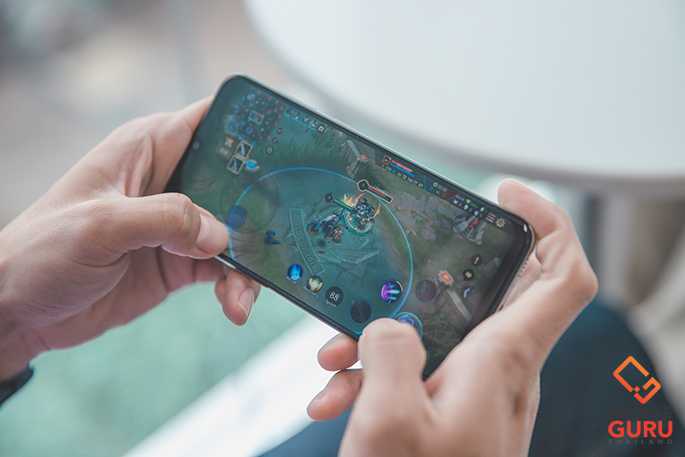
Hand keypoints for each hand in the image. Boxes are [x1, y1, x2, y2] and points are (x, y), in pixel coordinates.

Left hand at [0, 99, 259, 380]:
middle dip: (261, 210)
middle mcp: (169, 181)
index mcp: (148, 148)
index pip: (213, 121)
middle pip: (238, 183)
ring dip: (249, 262)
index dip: (253, 130)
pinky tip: (233, 305)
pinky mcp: (180, 260)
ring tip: (241, 293)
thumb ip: (166, 219)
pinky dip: (236, 286)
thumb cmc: (40, 252)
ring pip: (237, 232)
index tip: (290, 152)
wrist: (19, 310)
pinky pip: (224, 268)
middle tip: (277, 238)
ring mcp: (177, 224)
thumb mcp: (101, 226)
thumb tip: (220, 234)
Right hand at [307, 180, 597, 456]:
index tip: (506, 194)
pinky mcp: (452, 412)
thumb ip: (390, 349)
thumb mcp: (390, 421)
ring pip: (442, 332)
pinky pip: (420, 370)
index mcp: (501, 362)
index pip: (561, 274)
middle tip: (398, 270)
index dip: (548, 222)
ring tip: (335, 360)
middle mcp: (500, 372)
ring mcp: (477, 393)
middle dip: (438, 274)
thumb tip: (389, 325)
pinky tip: (338, 394)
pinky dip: (379, 372)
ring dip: (386, 335)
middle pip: (495, 290)